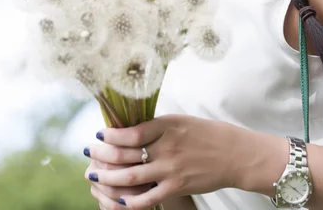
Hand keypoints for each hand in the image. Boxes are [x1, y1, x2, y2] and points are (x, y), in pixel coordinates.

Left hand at [84, 114, 247, 208]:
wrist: (233, 153)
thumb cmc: (205, 134)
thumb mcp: (179, 121)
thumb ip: (155, 127)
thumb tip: (127, 131)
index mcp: (166, 125)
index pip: (130, 131)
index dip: (110, 135)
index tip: (99, 135)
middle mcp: (166, 146)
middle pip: (125, 153)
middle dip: (102, 155)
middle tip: (89, 154)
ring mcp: (171, 168)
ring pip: (131, 176)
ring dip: (108, 177)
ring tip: (94, 176)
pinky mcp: (177, 187)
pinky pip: (148, 198)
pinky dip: (130, 201)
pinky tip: (118, 199)